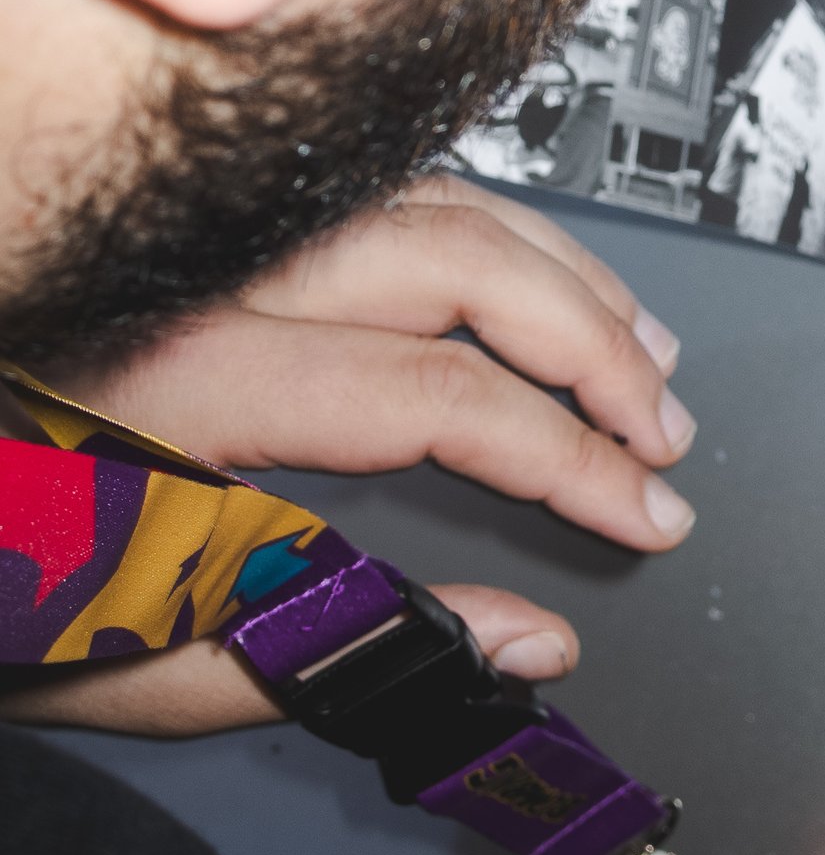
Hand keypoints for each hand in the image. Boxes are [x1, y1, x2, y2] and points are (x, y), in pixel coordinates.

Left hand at [0, 177, 696, 738]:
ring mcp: (219, 234)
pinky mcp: (222, 223)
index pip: (436, 400)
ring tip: (643, 359)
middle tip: (667, 437)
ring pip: (438, 204)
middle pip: (462, 268)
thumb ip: (331, 656)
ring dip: (563, 278)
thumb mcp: (126, 666)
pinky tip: (545, 281)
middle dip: (596, 351)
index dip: (568, 457)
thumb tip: (520, 640)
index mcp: (182, 389)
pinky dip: (494, 232)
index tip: (644, 511)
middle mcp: (207, 282)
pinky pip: (392, 188)